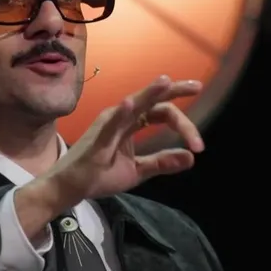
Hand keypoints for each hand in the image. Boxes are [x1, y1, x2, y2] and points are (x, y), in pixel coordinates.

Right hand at [46, 75, 204, 203]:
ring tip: (166, 82)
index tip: (199, 145)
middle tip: (197, 87)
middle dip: (175, 91)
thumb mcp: (138, 171)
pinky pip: (110, 123)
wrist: (71, 188)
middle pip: (152, 101)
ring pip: (133, 104)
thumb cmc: (99, 175)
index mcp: (132, 123)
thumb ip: (162, 162)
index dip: (184, 124)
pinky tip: (129, 103)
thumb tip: (191, 158)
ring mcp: (108, 124)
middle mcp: (121, 117)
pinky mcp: (98, 137)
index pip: (162, 112)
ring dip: (150, 93)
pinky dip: (121, 112)